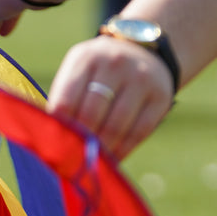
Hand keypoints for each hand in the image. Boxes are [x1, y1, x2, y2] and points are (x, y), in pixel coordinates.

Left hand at [47, 35, 175, 159]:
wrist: (142, 52)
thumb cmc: (98, 73)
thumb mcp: (78, 73)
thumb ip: (66, 101)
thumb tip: (56, 142)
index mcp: (86, 58)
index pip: (66, 102)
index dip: (60, 130)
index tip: (56, 147)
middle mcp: (115, 63)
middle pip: (91, 115)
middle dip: (81, 142)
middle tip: (73, 161)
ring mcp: (141, 78)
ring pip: (116, 126)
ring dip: (102, 150)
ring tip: (91, 163)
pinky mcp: (161, 96)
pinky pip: (139, 132)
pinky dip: (123, 150)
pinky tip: (112, 159)